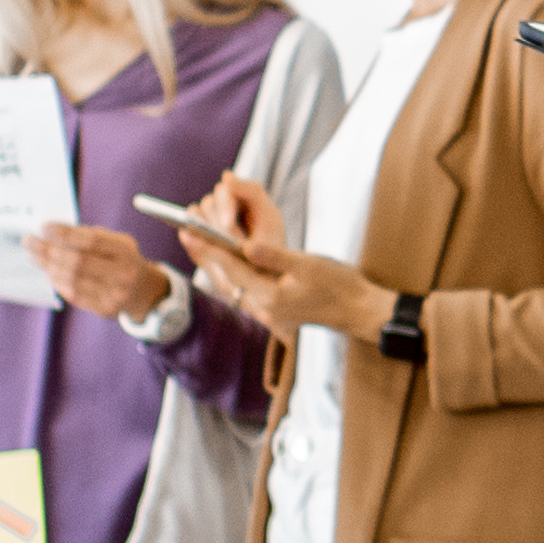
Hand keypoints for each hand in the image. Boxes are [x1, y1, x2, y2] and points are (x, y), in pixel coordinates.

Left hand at [26, 219, 175, 323]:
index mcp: (126, 251)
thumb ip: (86, 235)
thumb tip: (49, 231)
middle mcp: (123, 274)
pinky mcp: (105, 310)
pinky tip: (47, 270)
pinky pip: (73, 295)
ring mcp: (115, 295)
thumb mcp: (113, 241)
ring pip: (72, 280)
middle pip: (78, 262)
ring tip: (34, 255)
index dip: (65, 234)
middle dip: (49, 250)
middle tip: (29, 241)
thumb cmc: (119, 258)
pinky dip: (56, 281)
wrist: (141, 289)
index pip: (92, 241)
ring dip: (48, 266)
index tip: (43, 227)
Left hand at [171, 171, 394, 347]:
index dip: (209, 248)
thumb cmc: (339, 286)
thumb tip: (246, 244)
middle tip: (184, 230)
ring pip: (234, 282)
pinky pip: (245, 287)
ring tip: (198, 240)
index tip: (189, 232)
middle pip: (227, 277)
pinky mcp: (275, 307)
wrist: (359, 311)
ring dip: (216, 262)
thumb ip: (274, 256)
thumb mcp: (308, 265)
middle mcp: (265, 306)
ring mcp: (269, 309)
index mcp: (271, 296)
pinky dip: (233, 270)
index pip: (232, 268)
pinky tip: (228, 258)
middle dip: (205, 254)